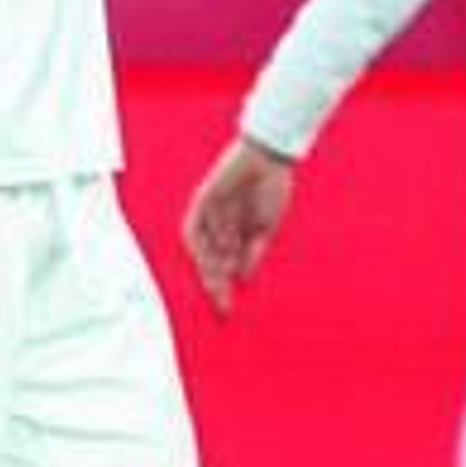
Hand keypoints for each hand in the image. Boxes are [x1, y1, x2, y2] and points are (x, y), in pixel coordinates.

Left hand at [182, 136, 295, 314]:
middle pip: (210, 261)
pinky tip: (207, 259)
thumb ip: (253, 252)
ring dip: (207, 268)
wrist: (270, 156)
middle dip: (215, 284)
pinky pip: (193, 227)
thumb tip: (243, 277)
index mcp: (235, 232)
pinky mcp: (203, 199)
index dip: (224, 287)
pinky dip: (199, 245)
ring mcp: (210, 213)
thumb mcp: (265, 227)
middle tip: (221, 305)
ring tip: (216, 286)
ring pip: (200, 248)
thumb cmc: (272, 187)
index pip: (224, 265)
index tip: (227, 310)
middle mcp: (219, 225)